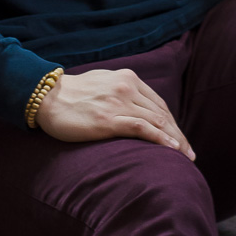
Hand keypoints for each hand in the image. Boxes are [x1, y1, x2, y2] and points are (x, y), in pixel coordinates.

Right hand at [35, 68, 195, 157]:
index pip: (159, 104)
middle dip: (178, 135)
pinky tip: (171, 150)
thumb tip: (136, 108)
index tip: (181, 140)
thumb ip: (122, 92)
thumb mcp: (103, 84)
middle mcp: (127, 88)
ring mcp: (119, 103)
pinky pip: (142, 128)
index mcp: (128, 78)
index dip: (173, 123)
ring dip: (175, 140)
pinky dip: (160, 139)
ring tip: (185, 156)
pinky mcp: (109, 119)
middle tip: (190, 153)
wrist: (45, 97)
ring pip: (157, 121)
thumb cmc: (72, 94)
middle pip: (162, 114)